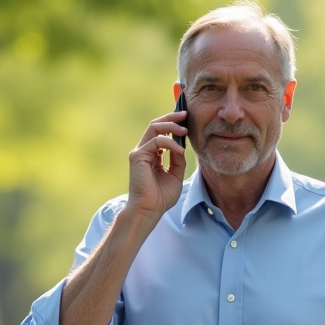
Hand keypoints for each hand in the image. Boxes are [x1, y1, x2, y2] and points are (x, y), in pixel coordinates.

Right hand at [124, 111, 187, 225]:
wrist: (149, 210)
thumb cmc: (161, 196)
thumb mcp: (176, 174)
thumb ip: (178, 159)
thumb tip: (181, 145)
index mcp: (152, 154)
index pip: (160, 132)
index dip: (172, 124)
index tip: (186, 120)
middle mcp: (144, 151)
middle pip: (155, 125)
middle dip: (171, 118)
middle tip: (185, 115)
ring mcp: (139, 152)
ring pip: (154, 128)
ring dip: (171, 126)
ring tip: (184, 129)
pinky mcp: (138, 156)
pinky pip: (156, 141)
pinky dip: (169, 143)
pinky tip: (179, 150)